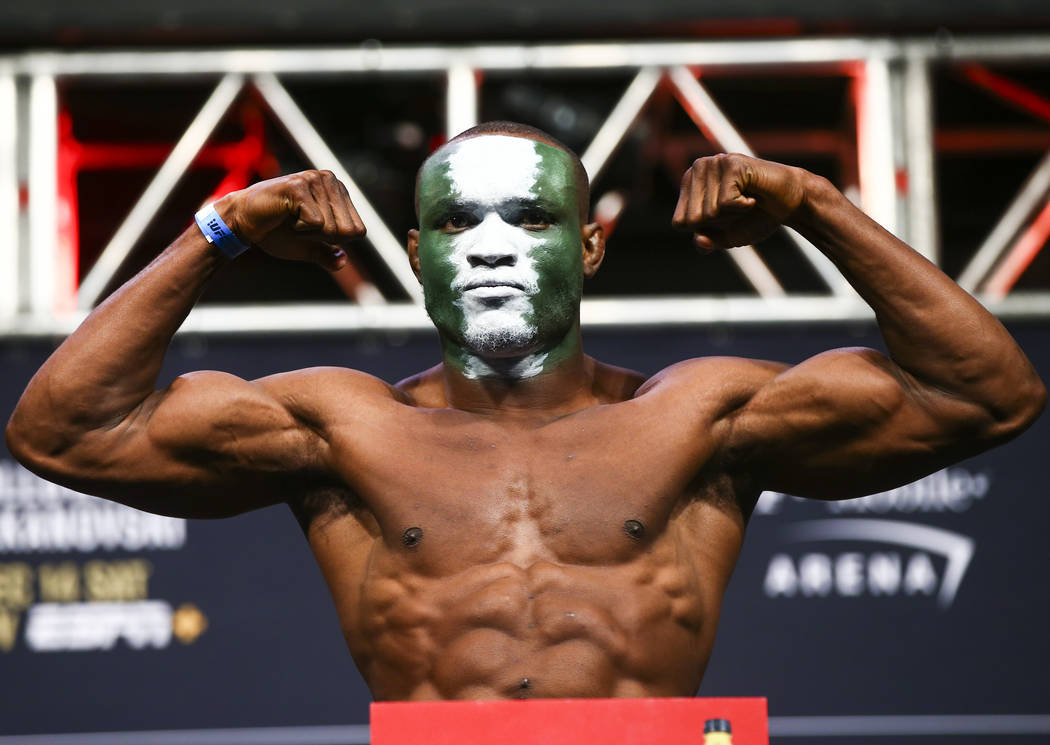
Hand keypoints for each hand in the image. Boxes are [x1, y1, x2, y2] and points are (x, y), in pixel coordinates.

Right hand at [213, 170, 365, 270]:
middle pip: (348, 231)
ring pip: (331, 228)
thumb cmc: (275, 231)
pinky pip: (316, 223)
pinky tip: (284, 215)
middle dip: (322, 238)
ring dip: (308, 233)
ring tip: (290, 218)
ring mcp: (314, 179)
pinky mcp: (299, 186)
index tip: (310, 229)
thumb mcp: (307, 246)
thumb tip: (342, 261)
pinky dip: (299, 228)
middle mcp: (330, 180)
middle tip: (299, 224)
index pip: (358, 231)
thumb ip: (327, 254)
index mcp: (338, 191)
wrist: (242, 222)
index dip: (334, 240)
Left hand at [671, 153, 806, 250]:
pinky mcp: (732, 163)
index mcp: (688, 184)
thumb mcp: (726, 237)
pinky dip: (743, 207)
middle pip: (692, 219)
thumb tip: (698, 241)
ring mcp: (714, 163)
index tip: (724, 217)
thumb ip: (708, 242)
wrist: (790, 203)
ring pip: (709, 211)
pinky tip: (752, 196)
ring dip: (732, 214)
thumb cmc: (755, 217)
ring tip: (746, 199)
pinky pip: (725, 202)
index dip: (704, 229)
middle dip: (718, 223)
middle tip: (737, 208)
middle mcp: (697, 169)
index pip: (680, 223)